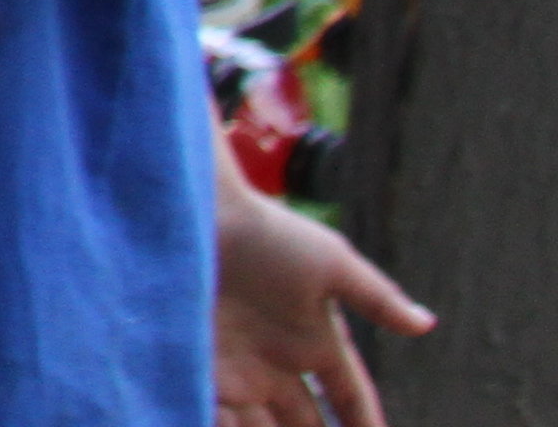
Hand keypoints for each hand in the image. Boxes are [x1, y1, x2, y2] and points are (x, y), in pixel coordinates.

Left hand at [216, 161, 426, 426]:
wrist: (192, 214)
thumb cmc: (265, 233)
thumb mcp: (329, 264)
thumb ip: (376, 298)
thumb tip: (426, 323)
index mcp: (315, 344)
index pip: (351, 401)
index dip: (366, 426)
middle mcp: (276, 366)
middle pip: (306, 426)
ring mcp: (236, 370)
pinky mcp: (195, 369)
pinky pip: (216, 415)